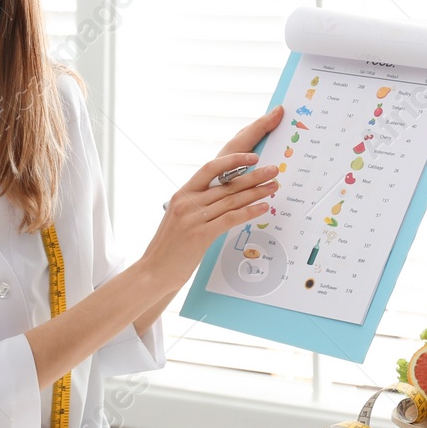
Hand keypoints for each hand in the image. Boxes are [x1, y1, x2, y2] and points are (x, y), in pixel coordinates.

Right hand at [142, 106, 283, 285]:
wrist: (154, 270)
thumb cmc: (169, 247)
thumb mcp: (180, 219)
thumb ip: (198, 206)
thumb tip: (224, 197)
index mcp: (182, 194)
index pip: (209, 168)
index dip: (232, 160)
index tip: (252, 157)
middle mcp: (187, 202)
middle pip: (227, 184)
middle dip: (254, 175)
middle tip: (273, 170)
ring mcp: (193, 218)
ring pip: (232, 200)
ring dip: (257, 192)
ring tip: (273, 186)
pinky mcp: (201, 235)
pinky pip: (231, 219)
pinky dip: (249, 211)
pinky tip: (263, 207)